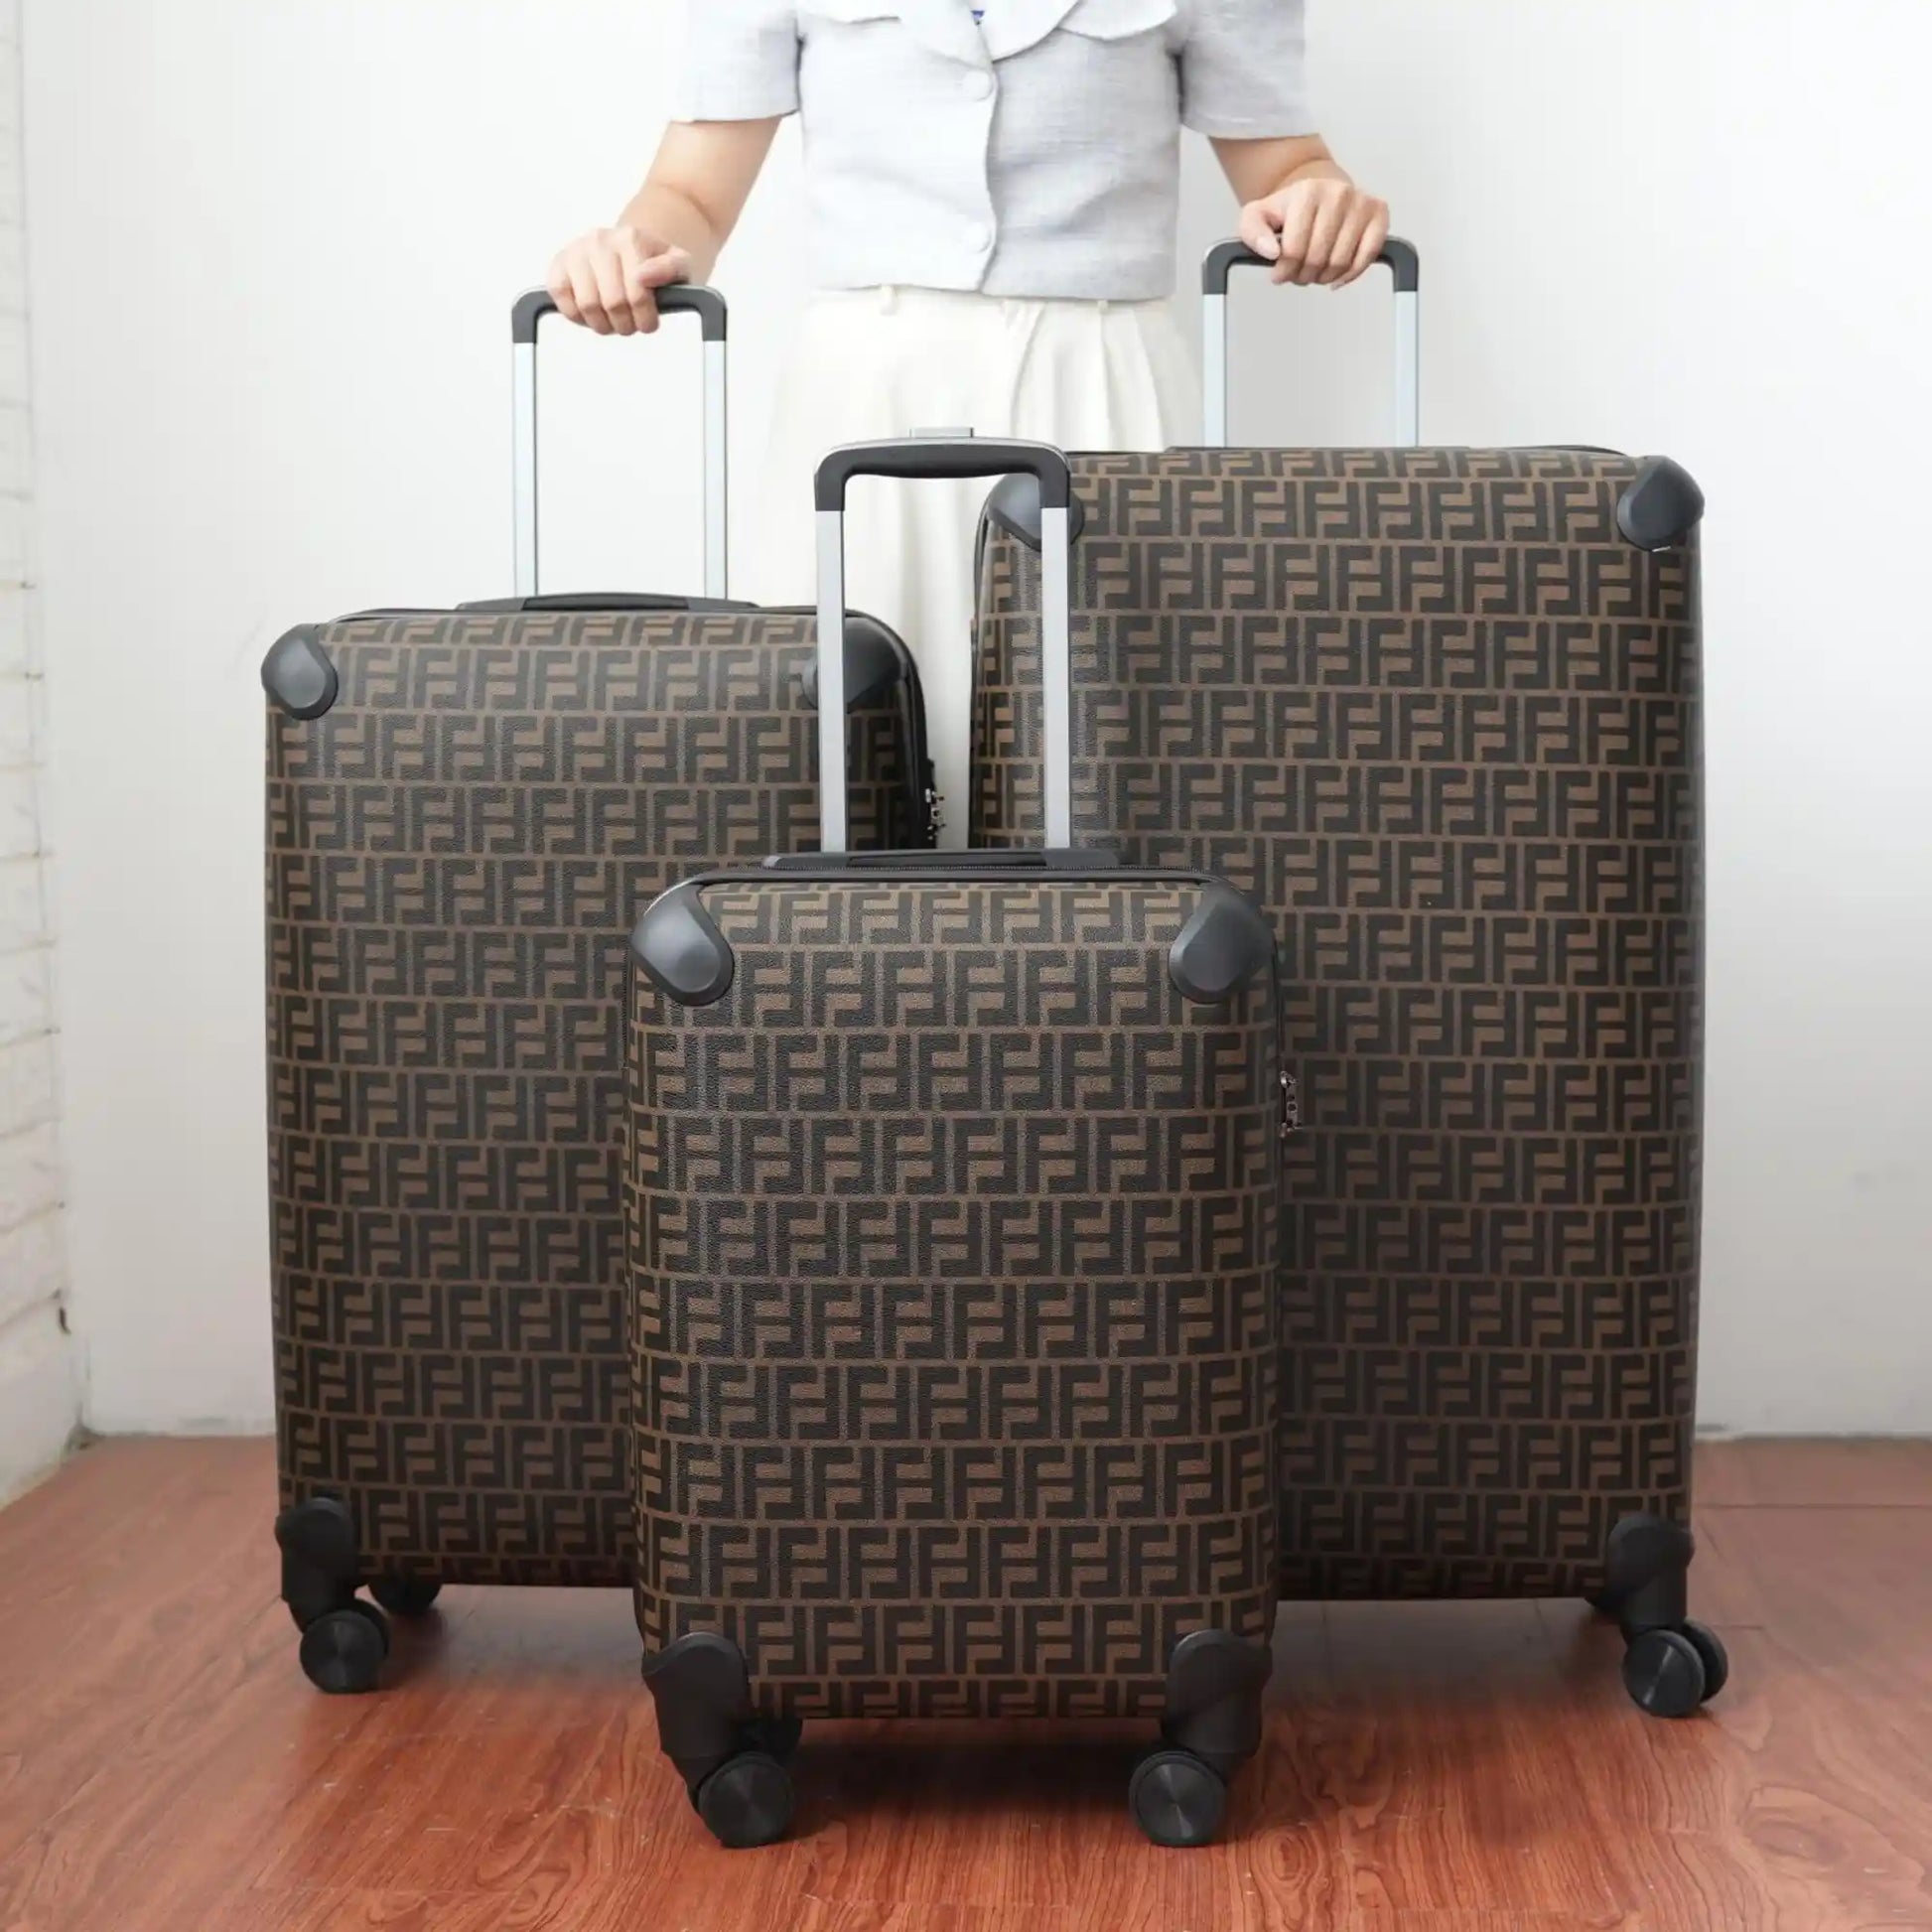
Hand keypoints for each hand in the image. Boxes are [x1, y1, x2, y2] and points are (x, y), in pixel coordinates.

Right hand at [545, 227, 692, 335]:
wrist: (630, 249)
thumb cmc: (655, 263)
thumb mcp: (680, 265)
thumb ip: (672, 269)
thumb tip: (643, 276)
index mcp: (630, 239)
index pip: (637, 295)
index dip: (645, 319)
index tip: (649, 323)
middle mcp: (600, 240)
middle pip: (613, 303)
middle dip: (625, 324)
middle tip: (630, 324)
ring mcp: (576, 251)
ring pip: (587, 305)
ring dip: (602, 324)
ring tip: (612, 320)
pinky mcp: (558, 265)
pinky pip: (560, 297)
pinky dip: (576, 316)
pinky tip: (592, 314)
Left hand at [1238, 176, 1389, 288]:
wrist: (1318, 194)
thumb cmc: (1289, 210)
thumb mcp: (1258, 216)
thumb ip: (1252, 233)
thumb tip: (1271, 253)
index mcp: (1308, 192)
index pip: (1294, 250)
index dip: (1284, 271)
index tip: (1279, 274)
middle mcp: (1338, 193)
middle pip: (1317, 259)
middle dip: (1303, 275)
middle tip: (1298, 273)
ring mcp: (1361, 202)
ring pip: (1340, 263)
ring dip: (1324, 278)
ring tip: (1315, 271)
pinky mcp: (1379, 214)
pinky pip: (1367, 257)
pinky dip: (1350, 274)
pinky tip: (1337, 277)